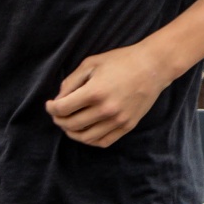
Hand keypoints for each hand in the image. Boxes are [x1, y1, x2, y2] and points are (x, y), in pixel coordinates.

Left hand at [45, 43, 172, 147]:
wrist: (153, 67)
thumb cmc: (121, 61)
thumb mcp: (91, 64)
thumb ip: (71, 82)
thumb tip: (58, 100)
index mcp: (94, 92)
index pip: (63, 109)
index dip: (51, 108)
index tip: (50, 105)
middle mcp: (106, 109)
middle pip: (71, 125)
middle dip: (59, 120)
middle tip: (57, 114)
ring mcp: (118, 120)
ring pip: (86, 137)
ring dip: (72, 133)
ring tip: (69, 125)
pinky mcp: (127, 126)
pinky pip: (103, 141)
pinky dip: (90, 140)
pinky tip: (85, 132)